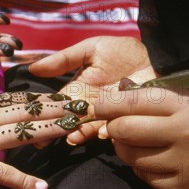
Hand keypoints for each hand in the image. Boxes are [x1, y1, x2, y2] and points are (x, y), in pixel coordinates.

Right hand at [0, 92, 91, 188]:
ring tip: (76, 130)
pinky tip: (42, 187)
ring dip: (50, 132)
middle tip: (86, 106)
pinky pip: (0, 172)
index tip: (69, 96)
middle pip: (28, 112)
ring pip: (21, 134)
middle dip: (59, 109)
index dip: (46, 99)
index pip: (20, 100)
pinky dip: (22, 180)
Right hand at [29, 36, 156, 144]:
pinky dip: (106, 133)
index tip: (31, 125)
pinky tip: (104, 132)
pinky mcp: (125, 122)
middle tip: (46, 139)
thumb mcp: (91, 49)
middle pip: (67, 121)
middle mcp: (88, 106)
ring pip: (87, 129)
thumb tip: (33, 67)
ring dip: (79, 134)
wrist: (157, 57)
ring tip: (74, 136)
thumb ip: (64, 59)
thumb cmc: (123, 52)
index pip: (55, 104)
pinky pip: (113, 132)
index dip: (42, 114)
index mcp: (77, 90)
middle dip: (56, 130)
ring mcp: (106, 116)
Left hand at [95, 88, 188, 188]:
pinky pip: (144, 177)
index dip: (108, 103)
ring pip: (130, 156)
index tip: (97, 105)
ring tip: (137, 143)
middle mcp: (188, 135)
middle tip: (112, 126)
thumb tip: (115, 99)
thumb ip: (162, 99)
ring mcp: (186, 166)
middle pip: (124, 130)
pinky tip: (156, 160)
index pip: (134, 101)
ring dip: (125, 149)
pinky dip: (142, 168)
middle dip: (111, 127)